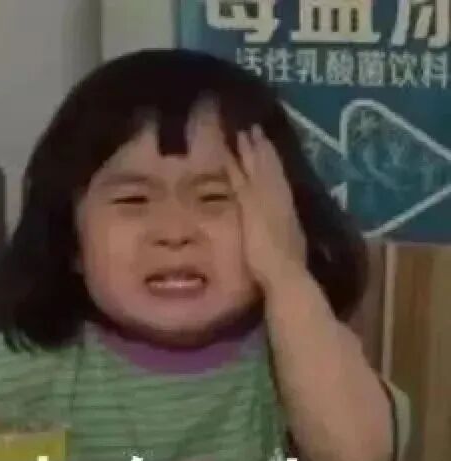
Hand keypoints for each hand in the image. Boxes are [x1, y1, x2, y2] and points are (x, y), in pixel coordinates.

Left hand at [225, 126, 306, 296]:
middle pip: (270, 169)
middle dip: (263, 148)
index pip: (279, 181)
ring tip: (245, 131)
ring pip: (258, 168)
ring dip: (252, 149)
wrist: (285, 272)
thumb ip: (285, 234)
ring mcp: (265, 200)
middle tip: (256, 128)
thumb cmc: (285, 269)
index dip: (273, 163)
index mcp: (288, 210)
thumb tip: (283, 232)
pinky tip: (230, 152)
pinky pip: (242, 180)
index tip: (268, 147)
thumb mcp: (289, 245)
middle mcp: (279, 199)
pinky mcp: (252, 206)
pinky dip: (237, 164)